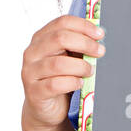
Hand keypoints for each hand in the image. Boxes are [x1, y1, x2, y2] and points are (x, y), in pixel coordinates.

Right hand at [21, 14, 106, 130]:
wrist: (46, 108)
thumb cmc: (59, 78)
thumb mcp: (68, 58)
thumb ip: (78, 46)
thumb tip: (99, 36)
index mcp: (41, 38)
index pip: (62, 22)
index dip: (83, 26)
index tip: (100, 34)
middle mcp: (32, 53)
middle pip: (60, 38)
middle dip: (85, 44)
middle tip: (100, 52)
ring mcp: (30, 72)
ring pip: (58, 63)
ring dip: (80, 66)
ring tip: (90, 71)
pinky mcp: (34, 92)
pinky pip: (55, 84)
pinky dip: (72, 82)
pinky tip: (79, 83)